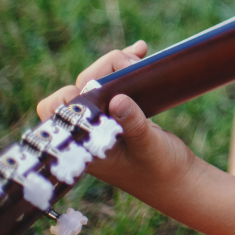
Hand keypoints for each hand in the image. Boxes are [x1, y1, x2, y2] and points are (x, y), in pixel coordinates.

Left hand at [37, 41, 198, 197]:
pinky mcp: (118, 115)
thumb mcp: (149, 146)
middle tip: (133, 64)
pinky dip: (125, 69)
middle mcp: (87, 131)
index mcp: (83, 144)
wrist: (179, 181)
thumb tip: (118, 99)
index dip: (72, 94)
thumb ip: (133, 124)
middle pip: (79, 88)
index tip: (104, 88)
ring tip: (139, 56)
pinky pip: (114, 85)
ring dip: (115, 65)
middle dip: (104, 70)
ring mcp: (102, 122)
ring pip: (96, 82)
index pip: (56, 110)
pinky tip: (140, 53)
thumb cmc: (161, 171)